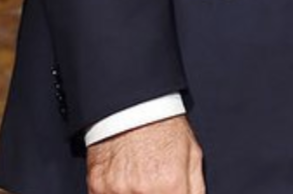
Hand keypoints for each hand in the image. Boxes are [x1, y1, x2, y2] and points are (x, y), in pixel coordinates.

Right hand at [87, 115, 204, 193]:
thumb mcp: (192, 156)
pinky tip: (125, 187)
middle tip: (154, 189)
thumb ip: (195, 190)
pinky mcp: (96, 187)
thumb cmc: (165, 128)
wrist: (134, 107)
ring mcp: (116, 191)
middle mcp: (142, 190)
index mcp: (170, 184)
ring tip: (141, 185)